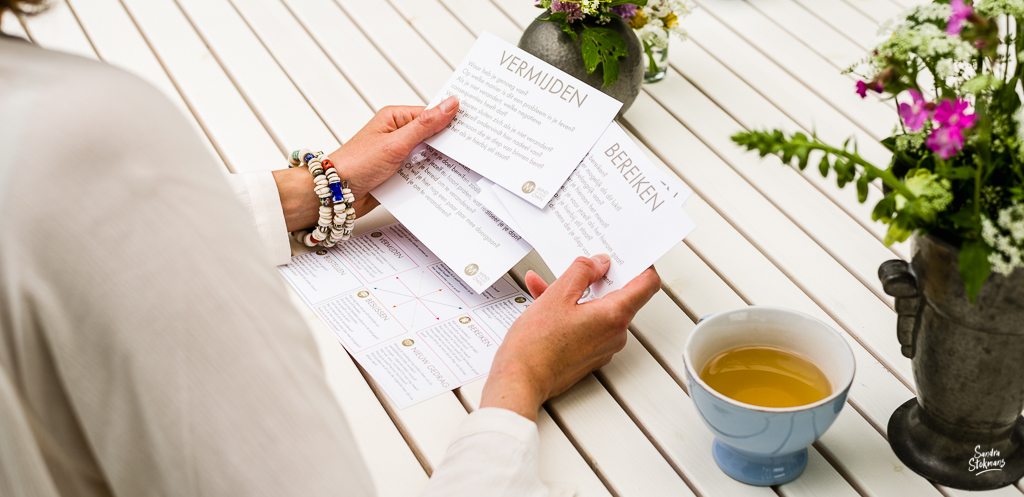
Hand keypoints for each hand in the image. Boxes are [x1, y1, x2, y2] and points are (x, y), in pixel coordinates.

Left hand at [274, 96, 459, 230]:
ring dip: (439, 165)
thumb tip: (450, 104)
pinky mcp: (398, 174)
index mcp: (395, 118)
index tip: (472, 128)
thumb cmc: (354, 164)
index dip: (452, 122)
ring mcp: (398, 156)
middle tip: (471, 152)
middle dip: (448, 146)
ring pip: (429, 157)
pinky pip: (421, 174)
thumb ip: (425, 125)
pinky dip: (430, 179)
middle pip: (433, 137)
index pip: (432, 115)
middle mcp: (397, 135)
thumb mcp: (395, 143)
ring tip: (459, 169)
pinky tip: (441, 183)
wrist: (334, 195)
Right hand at [480, 255, 660, 420]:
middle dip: (597, 278)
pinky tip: (544, 302)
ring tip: (548, 285)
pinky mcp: (588, 355)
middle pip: (619, 296)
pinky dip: (570, 312)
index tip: (629, 255)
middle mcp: (614, 334)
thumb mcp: (557, 295)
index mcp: (614, 316)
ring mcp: (602, 347)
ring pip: (598, 310)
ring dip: (576, 294)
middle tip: (582, 265)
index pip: (647, 284)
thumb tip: (599, 263)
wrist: (520, 380)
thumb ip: (583, 271)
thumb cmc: (536, 346)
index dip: (641, 264)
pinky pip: (586, 325)